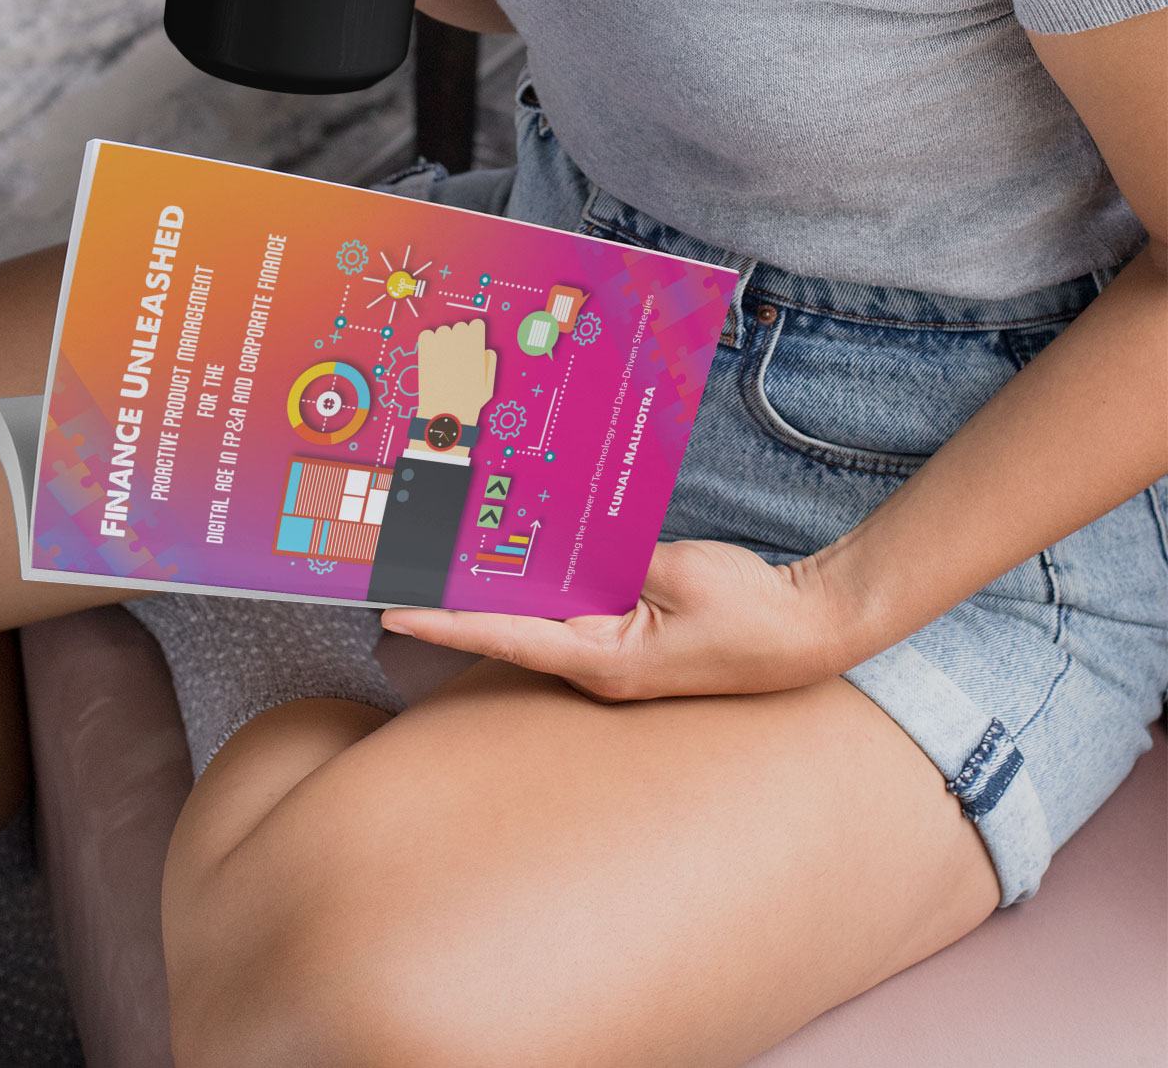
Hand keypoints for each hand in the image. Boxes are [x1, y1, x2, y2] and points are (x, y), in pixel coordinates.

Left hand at [381, 540, 856, 701]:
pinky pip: (573, 613)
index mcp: (605, 660)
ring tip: (447, 558)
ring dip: (501, 592)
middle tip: (406, 568)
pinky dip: (543, 588)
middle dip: (460, 601)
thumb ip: (614, 556)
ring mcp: (613, 657)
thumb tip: (561, 539)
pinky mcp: (629, 640)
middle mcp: (599, 666)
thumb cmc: (750, 611)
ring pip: (540, 621)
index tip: (394, 610)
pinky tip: (523, 560)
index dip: (447, 622)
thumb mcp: (678, 570)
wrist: (810, 629)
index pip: (507, 638)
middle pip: (513, 631)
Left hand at [414, 318, 496, 429]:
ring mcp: (441, 343)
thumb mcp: (488, 385)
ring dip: (444, 340)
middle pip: (460, 326)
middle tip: (457, 355)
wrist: (444, 412)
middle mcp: (460, 340)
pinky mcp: (425, 349)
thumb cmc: (468, 402)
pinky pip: (427, 334)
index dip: (474, 333)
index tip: (471, 343)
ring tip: (444, 358)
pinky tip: (432, 354)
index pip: (476, 324)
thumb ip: (490, 364)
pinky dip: (429, 341)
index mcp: (477, 347)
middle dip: (459, 337)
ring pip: (443, 330)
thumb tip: (486, 350)